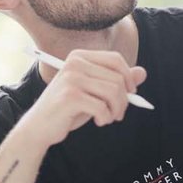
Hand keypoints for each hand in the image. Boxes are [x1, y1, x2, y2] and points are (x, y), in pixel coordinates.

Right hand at [22, 50, 145, 148]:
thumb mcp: (94, 92)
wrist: (40, 126)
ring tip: (108, 118)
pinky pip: (103, 107)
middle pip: (117, 78)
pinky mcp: (70, 96)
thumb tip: (143, 72)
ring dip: (116, 110)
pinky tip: (98, 121)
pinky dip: (106, 118)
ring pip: (114, 92)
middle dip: (124, 100)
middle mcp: (75, 63)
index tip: (130, 94)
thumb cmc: (68, 109)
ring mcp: (72, 78)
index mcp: (79, 56)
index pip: (116, 59)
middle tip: (118, 114)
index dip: (128, 78)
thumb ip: (116, 81)